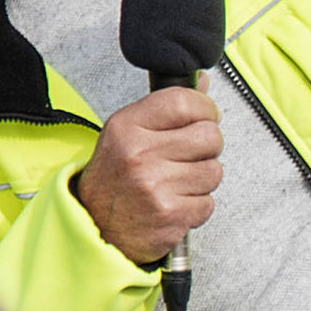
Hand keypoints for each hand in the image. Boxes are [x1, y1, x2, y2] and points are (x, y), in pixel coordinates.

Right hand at [72, 85, 222, 266]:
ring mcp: (157, 185)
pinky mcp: (172, 214)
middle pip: (210, 136)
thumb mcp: (128, 134)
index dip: (205, 108)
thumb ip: (166, 108)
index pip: (184, 102)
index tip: (205, 116)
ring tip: (177, 182)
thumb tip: (201, 82)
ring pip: (214, 170)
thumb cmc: (114, 180)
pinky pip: (209, 202)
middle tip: (189, 155)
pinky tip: (175, 202)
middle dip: (207, 146)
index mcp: (127, 126)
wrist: (96, 228)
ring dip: (202, 178)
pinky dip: (197, 205)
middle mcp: (140, 153)